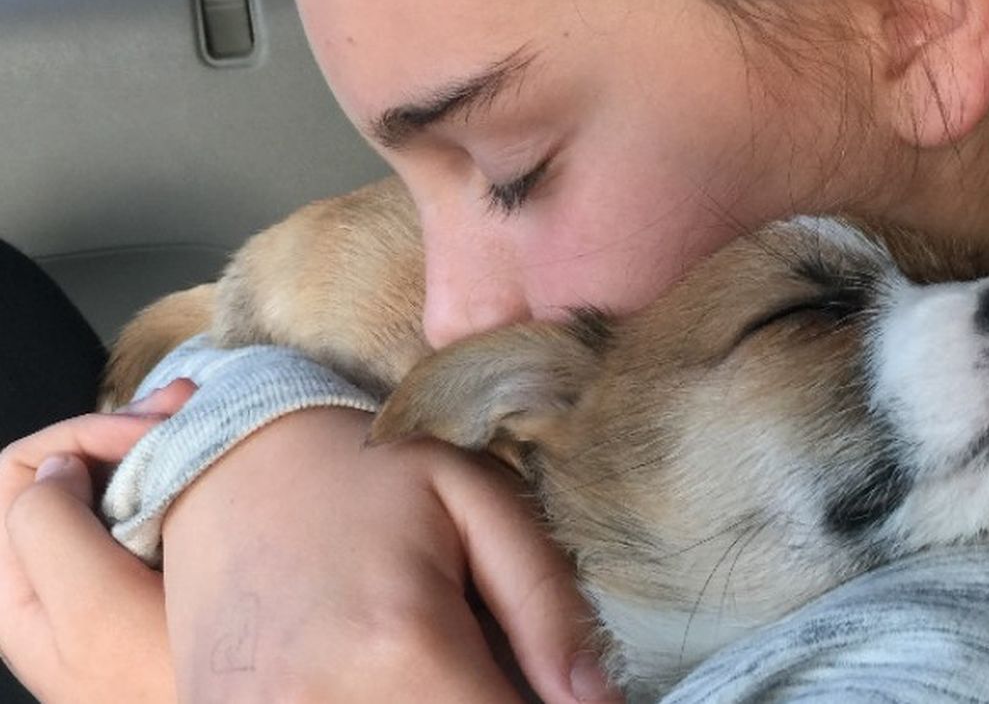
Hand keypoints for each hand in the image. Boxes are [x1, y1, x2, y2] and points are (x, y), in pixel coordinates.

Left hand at [0, 380, 194, 702]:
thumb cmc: (159, 682)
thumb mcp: (91, 612)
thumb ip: (49, 533)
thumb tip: (58, 465)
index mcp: (19, 586)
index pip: (20, 473)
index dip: (84, 436)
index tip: (154, 435)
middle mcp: (52, 577)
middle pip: (62, 468)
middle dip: (122, 424)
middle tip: (188, 404)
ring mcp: (103, 577)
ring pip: (106, 482)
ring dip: (151, 440)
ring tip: (201, 414)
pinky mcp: (148, 579)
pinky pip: (144, 505)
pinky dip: (173, 470)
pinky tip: (210, 456)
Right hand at [161, 406, 620, 703]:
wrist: (230, 467)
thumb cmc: (367, 476)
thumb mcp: (475, 499)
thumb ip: (547, 603)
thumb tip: (600, 700)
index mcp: (401, 646)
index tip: (545, 684)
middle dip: (488, 703)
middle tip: (484, 661)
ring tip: (433, 664)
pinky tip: (383, 675)